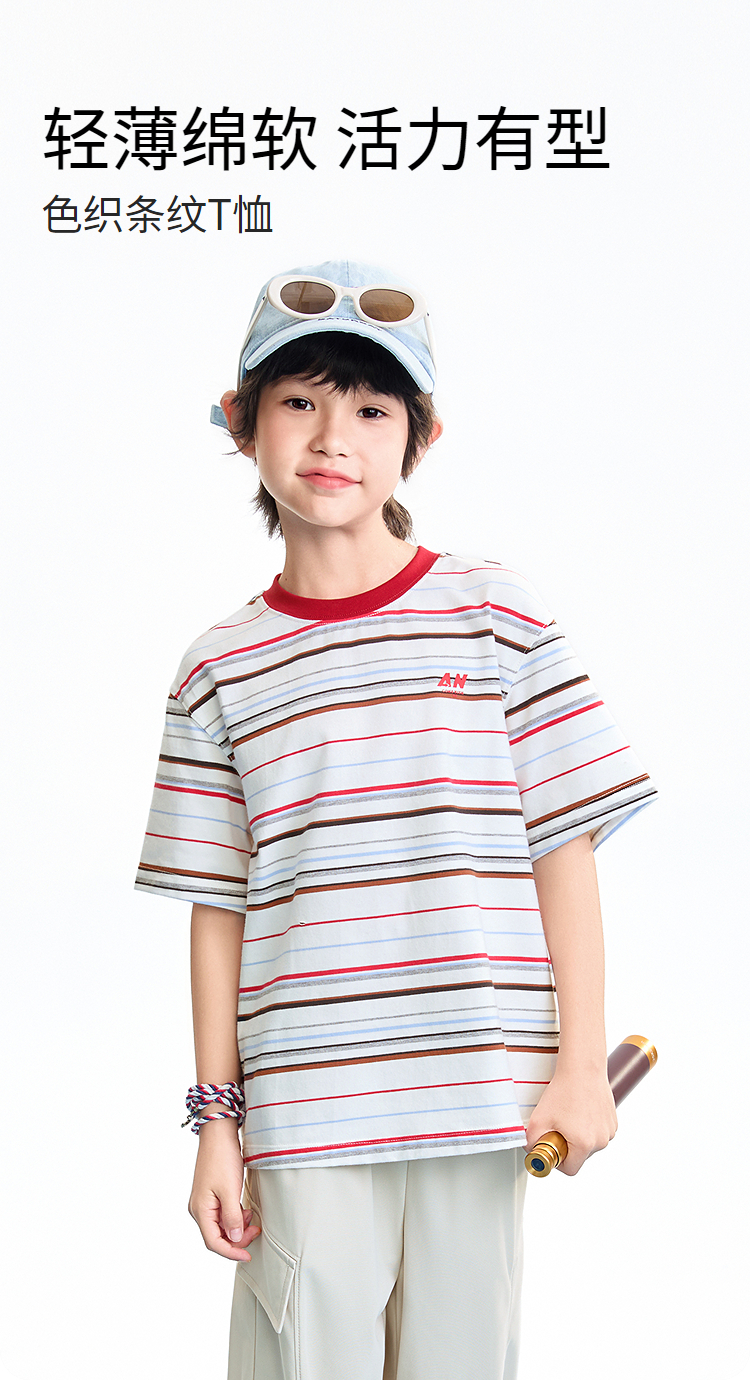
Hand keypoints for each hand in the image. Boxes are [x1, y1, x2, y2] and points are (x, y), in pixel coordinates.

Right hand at [188, 1118, 260, 1260]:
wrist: (219, 1133)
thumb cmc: (222, 1158)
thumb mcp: (230, 1190)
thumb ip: (232, 1217)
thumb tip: (234, 1240)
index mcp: (200, 1210)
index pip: (214, 1242)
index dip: (231, 1253)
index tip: (248, 1256)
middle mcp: (199, 1209)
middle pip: (217, 1236)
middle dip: (237, 1239)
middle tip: (255, 1231)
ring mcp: (205, 1202)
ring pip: (221, 1226)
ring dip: (237, 1227)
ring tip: (251, 1219)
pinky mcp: (212, 1195)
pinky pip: (223, 1214)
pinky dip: (235, 1217)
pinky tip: (245, 1210)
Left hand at [525, 1067, 616, 1176]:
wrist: (582, 1068)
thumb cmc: (563, 1091)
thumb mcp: (539, 1118)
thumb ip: (530, 1140)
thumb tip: (530, 1150)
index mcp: (585, 1144)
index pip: (570, 1169)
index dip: (557, 1162)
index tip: (552, 1149)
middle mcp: (601, 1140)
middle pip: (580, 1156)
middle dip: (568, 1147)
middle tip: (557, 1128)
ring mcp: (609, 1130)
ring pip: (590, 1144)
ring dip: (579, 1137)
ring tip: (569, 1117)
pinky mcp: (613, 1120)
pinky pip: (598, 1132)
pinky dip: (589, 1126)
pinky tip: (580, 1111)